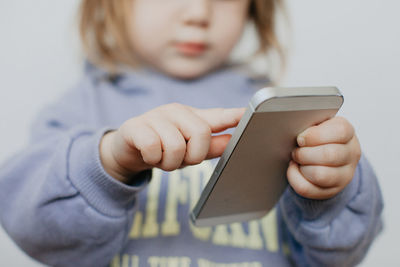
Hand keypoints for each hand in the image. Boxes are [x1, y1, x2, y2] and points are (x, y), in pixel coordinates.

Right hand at [100, 103, 244, 183]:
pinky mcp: (136, 126)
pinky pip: (153, 147)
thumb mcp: (187, 150)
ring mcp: (155, 116)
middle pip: (201, 133)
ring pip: (176, 145)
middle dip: (194, 155)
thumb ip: (209, 147)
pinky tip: (148, 156)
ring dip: (170, 162)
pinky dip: (152, 160)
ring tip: (162, 159)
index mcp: (192, 118)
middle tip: (182, 159)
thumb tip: (230, 141)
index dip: (234, 115)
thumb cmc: (162, 149)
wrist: (127, 151)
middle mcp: (176, 112)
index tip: (249, 113)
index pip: (218, 115)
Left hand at [288, 116, 360, 199]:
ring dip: (302, 166)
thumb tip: (294, 127)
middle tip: (296, 150)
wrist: (324, 155)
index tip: (301, 138)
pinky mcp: (331, 190)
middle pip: (329, 155)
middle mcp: (351, 154)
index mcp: (347, 132)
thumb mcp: (316, 123)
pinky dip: (295, 178)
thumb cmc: (316, 136)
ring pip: (320, 175)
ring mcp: (344, 174)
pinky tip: (294, 169)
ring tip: (297, 160)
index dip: (315, 135)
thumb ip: (309, 123)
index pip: (339, 131)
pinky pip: (308, 189)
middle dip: (305, 153)